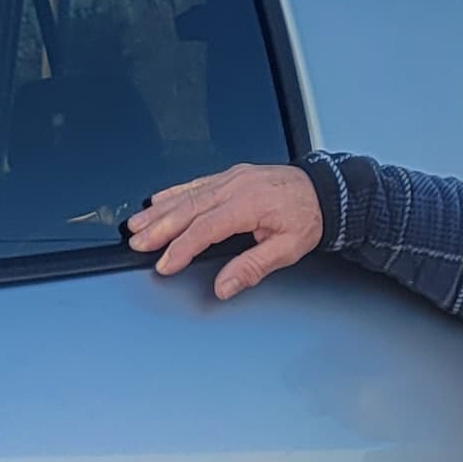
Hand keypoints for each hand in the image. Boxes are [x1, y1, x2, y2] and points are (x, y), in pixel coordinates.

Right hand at [125, 162, 320, 299]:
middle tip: (137, 243)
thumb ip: (253, 267)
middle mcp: (236, 187)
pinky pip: (196, 184)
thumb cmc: (309, 217)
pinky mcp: (231, 176)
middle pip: (188, 209)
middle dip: (159, 228)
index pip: (206, 229)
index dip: (182, 248)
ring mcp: (231, 178)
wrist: (325, 190)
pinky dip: (173, 193)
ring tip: (137, 225)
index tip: (165, 264)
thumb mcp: (288, 248)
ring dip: (159, 211)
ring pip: (187, 195)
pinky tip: (157, 201)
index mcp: (249, 205)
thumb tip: (224, 286)